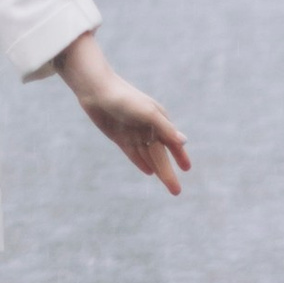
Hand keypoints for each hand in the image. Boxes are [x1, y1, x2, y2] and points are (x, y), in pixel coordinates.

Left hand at [54, 29, 188, 193]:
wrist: (96, 90)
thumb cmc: (125, 98)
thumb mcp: (147, 113)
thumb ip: (165, 128)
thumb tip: (183, 141)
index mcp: (159, 120)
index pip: (172, 142)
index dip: (180, 155)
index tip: (187, 169)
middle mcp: (147, 128)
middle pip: (160, 155)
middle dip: (168, 172)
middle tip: (176, 191)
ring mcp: (133, 134)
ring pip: (148, 157)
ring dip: (158, 170)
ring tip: (169, 186)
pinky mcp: (120, 137)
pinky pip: (133, 153)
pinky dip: (141, 162)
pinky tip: (149, 172)